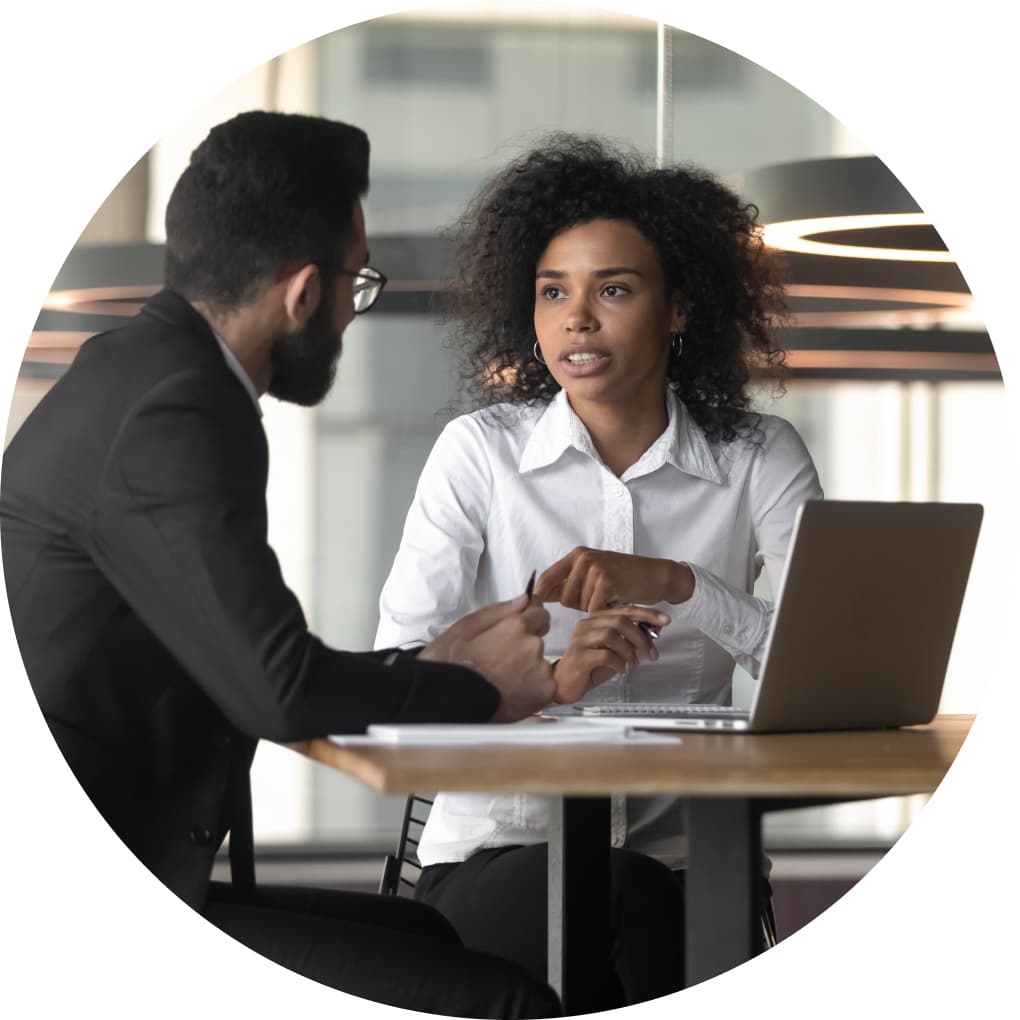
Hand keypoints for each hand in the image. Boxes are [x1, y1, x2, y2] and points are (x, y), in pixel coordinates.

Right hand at [419, 594, 555, 721]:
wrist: (451, 702)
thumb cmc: (452, 667)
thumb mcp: (464, 629)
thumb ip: (498, 611)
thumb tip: (523, 600)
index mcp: (515, 627)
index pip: (539, 613)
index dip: (529, 620)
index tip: (521, 628)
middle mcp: (533, 645)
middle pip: (537, 641)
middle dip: (523, 648)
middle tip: (499, 661)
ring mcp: (541, 670)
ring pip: (540, 665)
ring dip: (527, 670)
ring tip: (501, 681)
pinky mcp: (545, 693)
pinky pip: (544, 686)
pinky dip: (532, 690)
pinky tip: (510, 694)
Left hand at [533, 547, 694, 613]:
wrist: (655, 575)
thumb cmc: (624, 577)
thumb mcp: (592, 575)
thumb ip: (567, 584)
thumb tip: (538, 595)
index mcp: (576, 555)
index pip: (546, 578)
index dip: (540, 596)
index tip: (538, 608)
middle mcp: (583, 558)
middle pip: (564, 597)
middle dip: (579, 605)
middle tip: (599, 598)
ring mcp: (595, 568)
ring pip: (579, 605)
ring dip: (594, 608)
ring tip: (609, 597)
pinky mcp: (607, 581)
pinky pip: (594, 608)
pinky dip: (604, 611)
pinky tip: (615, 602)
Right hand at [552, 606, 670, 703]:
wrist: (564, 684)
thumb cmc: (589, 667)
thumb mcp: (615, 651)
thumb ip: (631, 641)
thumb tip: (654, 631)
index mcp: (595, 620)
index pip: (624, 610)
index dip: (646, 614)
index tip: (665, 620)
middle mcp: (586, 626)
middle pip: (618, 620)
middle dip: (641, 636)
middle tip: (651, 651)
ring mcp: (580, 641)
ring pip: (610, 634)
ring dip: (629, 649)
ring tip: (634, 662)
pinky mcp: (579, 658)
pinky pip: (604, 655)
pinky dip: (618, 662)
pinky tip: (621, 669)